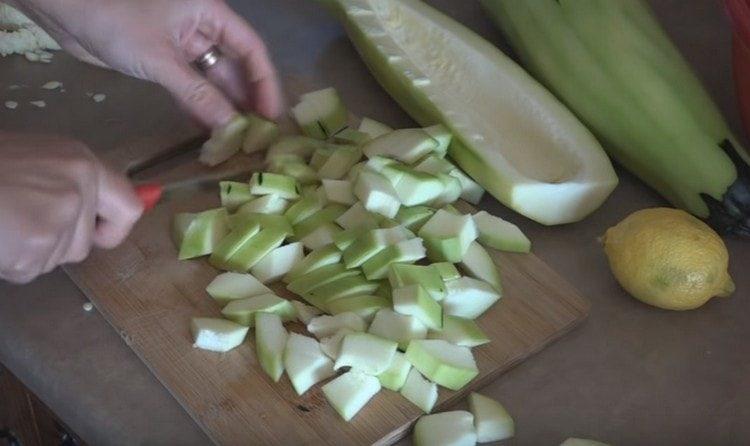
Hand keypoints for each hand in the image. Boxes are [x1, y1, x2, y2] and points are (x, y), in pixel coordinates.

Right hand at [0, 133, 142, 283]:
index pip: (128, 206)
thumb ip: (67, 184)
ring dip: (26, 253)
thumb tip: (111, 214)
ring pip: (56, 259)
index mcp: (81, 161)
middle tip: (17, 222)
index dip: (114, 230)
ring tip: (1, 224)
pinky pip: (29, 269)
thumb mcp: (32, 163)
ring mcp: (61, 211)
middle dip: (53, 246)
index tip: (97, 237)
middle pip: (84, 244)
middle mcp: (80, 183)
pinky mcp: (38, 238)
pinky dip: (8, 262)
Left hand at [13, 0, 282, 126]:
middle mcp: (202, 28)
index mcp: (210, 13)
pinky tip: (207, 133)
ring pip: (212, 81)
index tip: (272, 117)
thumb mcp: (161, 60)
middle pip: (235, 68)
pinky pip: (189, 88)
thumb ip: (199, 95)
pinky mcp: (162, 61)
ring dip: (222, 109)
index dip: (265, 84)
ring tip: (235, 141)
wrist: (62, 7)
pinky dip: (198, 108)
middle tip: (256, 137)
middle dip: (245, 101)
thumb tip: (232, 128)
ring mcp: (181, 45)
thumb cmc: (115, 19)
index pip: (252, 50)